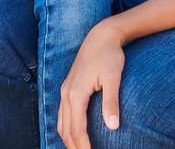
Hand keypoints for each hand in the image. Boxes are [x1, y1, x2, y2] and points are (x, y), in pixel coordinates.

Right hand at [58, 23, 124, 148]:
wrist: (101, 36)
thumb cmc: (109, 56)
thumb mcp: (113, 78)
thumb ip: (111, 102)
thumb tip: (113, 127)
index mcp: (76, 94)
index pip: (77, 129)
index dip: (84, 147)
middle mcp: (66, 94)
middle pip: (65, 130)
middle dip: (75, 147)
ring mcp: (64, 90)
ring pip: (61, 124)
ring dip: (68, 140)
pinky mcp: (67, 88)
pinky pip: (62, 114)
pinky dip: (66, 128)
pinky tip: (75, 134)